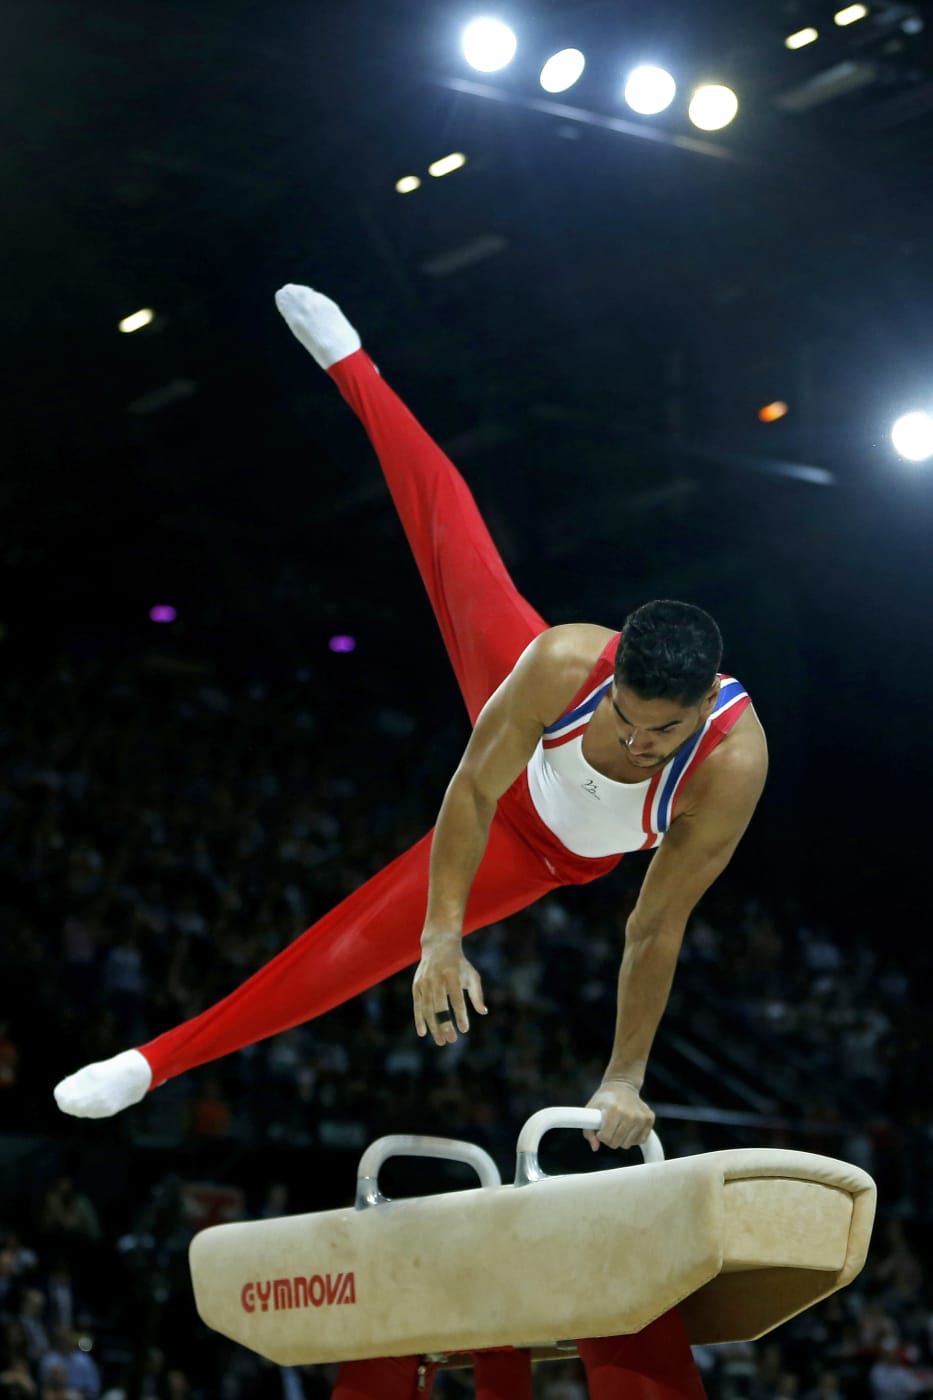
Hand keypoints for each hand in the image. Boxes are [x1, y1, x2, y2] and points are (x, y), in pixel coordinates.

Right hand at [412, 929, 486, 1045]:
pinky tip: (423, 1033)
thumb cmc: (460, 965)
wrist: (438, 946)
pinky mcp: (416, 985)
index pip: (456, 998)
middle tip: (451, 1040)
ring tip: (441, 1041)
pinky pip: (417, 1006)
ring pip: (428, 1008)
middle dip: (445, 1024)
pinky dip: (419, 1020)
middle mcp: (436, 978)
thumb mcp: (472, 975)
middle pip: (440, 1006)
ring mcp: (424, 982)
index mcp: (452, 974)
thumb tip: (483, 1012)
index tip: (464, 1030)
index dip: (460, 1015)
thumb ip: (477, 994)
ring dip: (434, 1026)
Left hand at [583, 1077, 654, 1151]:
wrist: (622, 1085)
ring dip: (621, 1139)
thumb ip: (588, 1130)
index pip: (606, 1137)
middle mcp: (630, 1114)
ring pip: (628, 1144)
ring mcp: (642, 1117)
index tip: (600, 1129)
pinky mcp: (650, 1118)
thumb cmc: (605, 1098)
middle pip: (616, 1143)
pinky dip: (633, 1138)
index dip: (600, 1136)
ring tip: (619, 1126)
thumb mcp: (591, 1109)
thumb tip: (595, 1147)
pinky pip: (640, 1140)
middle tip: (609, 1128)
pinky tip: (629, 1127)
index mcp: (614, 1110)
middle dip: (610, 1139)